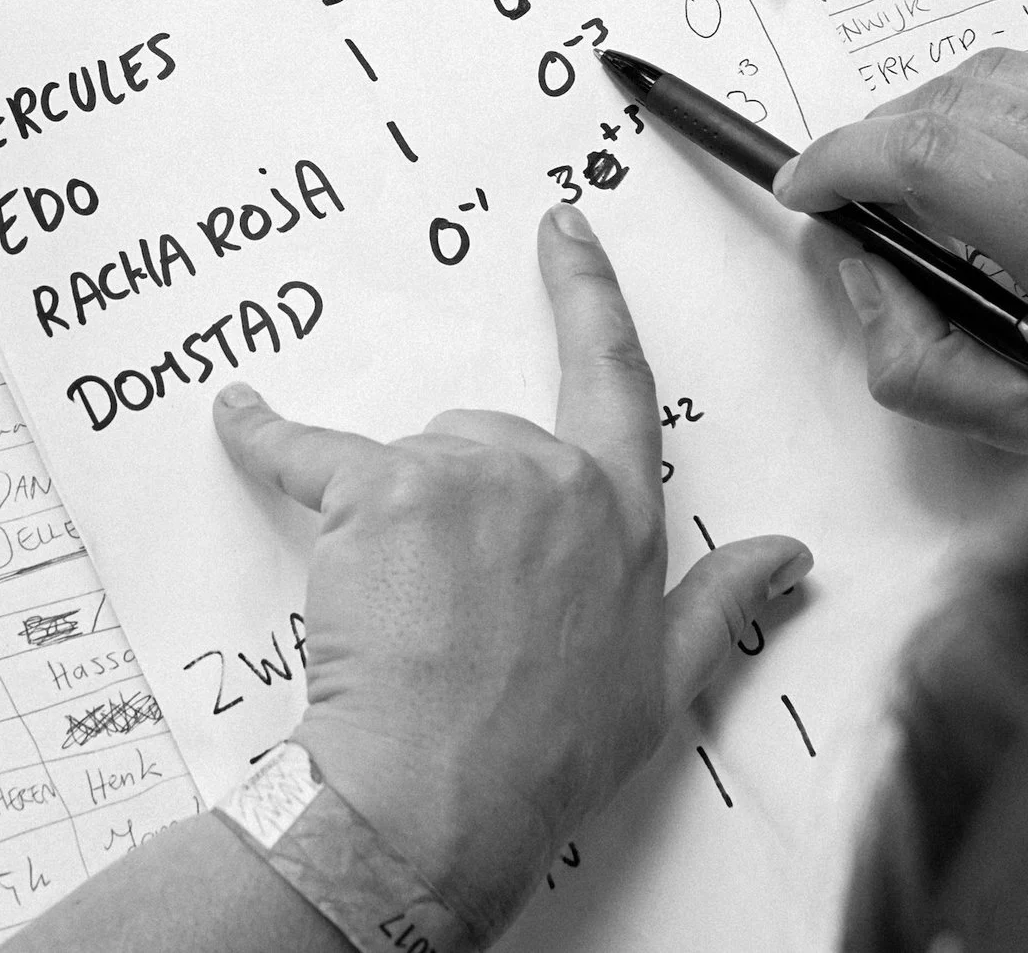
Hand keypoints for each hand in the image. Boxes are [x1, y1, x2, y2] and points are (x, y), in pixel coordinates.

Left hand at [213, 204, 809, 940]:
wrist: (445, 798)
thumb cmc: (546, 755)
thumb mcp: (664, 683)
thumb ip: (723, 599)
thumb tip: (787, 555)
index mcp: (621, 516)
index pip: (612, 379)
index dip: (588, 294)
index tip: (564, 229)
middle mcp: (552, 479)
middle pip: (484, 437)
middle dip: (456, 504)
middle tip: (446, 604)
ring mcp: (466, 475)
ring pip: (411, 459)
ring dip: (391, 519)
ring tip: (400, 616)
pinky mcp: (382, 487)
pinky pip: (305, 447)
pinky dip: (265, 437)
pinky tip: (240, 419)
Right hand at [775, 43, 1027, 450]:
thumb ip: (918, 357)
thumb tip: (855, 263)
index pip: (923, 154)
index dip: (840, 161)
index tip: (807, 186)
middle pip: (952, 99)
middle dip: (883, 141)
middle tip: (867, 198)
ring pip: (1005, 70)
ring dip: (947, 116)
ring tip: (941, 183)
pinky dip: (1021, 102)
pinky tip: (1023, 160)